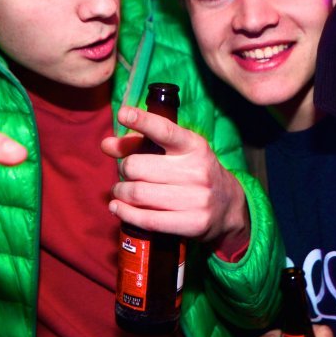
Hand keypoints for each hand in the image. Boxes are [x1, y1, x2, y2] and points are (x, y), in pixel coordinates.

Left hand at [101, 105, 249, 254]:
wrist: (228, 207)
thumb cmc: (193, 174)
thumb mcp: (175, 154)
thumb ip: (139, 145)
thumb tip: (106, 145)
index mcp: (194, 146)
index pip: (165, 130)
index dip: (142, 120)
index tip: (123, 113)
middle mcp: (197, 171)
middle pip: (137, 166)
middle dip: (123, 170)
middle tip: (125, 174)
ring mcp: (197, 199)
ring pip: (138, 193)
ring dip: (120, 192)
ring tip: (121, 192)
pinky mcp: (193, 223)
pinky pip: (147, 219)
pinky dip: (125, 213)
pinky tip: (117, 208)